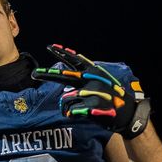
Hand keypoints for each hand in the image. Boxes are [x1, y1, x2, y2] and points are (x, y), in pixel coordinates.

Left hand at [32, 44, 150, 138]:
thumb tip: (67, 77)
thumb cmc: (111, 98)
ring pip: (66, 98)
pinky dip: (71, 114)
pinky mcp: (92, 105)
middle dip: (47, 74)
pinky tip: (80, 115)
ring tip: (75, 110)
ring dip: (66, 106)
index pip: (75, 60)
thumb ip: (84, 79)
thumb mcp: (100, 82)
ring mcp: (92, 91)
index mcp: (93, 72)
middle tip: (34, 73)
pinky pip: (71, 110)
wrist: (127, 113)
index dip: (62, 53)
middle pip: (64, 76)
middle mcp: (91, 79)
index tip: (50, 47)